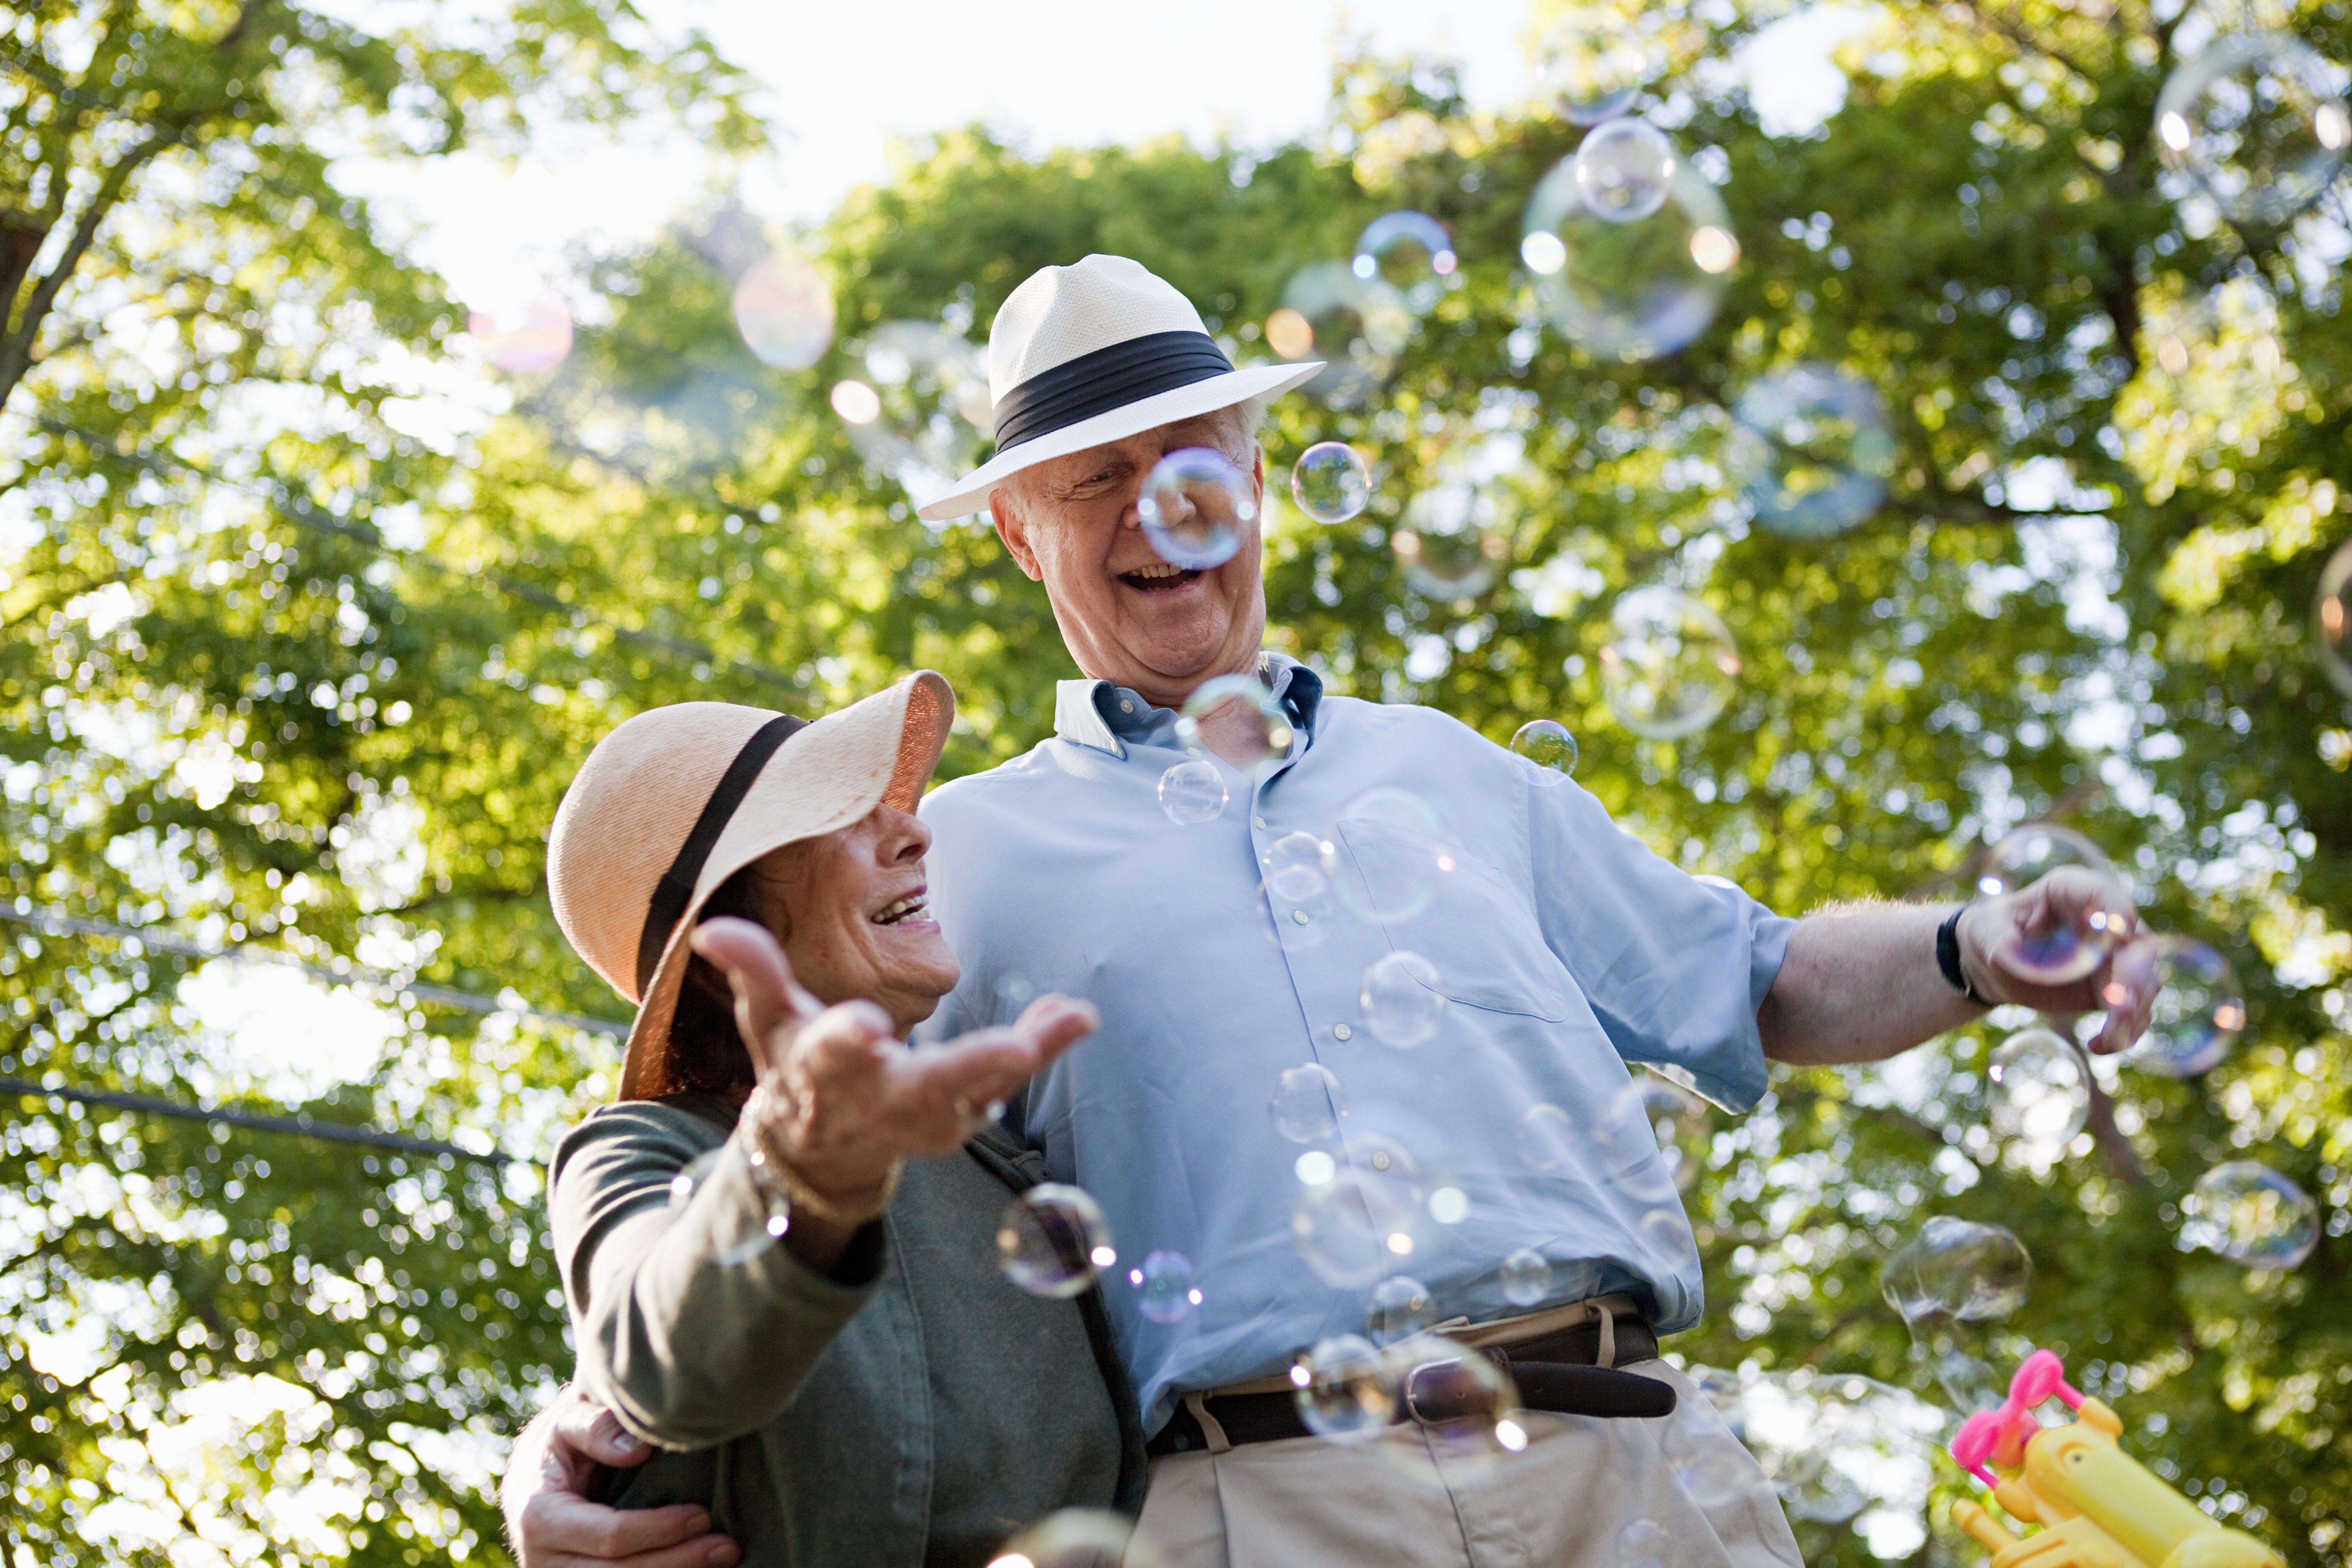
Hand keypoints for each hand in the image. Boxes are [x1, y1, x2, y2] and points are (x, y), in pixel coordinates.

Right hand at [502, 1384, 739, 1567]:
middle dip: (678, 1563)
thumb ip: (594, 1426)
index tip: (702, 1515)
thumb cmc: (557, 1444)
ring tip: (722, 1560)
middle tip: (727, 1547)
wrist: (531, 1478)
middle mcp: (542, 1560)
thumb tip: (637, 1448)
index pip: (610, 1535)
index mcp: (539, 1517)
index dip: (659, 1530)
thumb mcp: (565, 1421)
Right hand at [690, 917, 1098, 1212]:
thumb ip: (754, 972)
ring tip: (1073, 1017)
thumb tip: (713, 929)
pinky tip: (1073, 1017)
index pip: (830, 1055)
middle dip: (968, 1068)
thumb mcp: (767, 1022)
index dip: (846, 1040)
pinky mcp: (957, 1120)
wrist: (816, 1150)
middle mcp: (878, 1101)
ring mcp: (923, 1119)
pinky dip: (1040, 1048)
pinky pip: (1003, 1084)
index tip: (865, 1027)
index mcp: (824, 1071)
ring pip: (981, 1088)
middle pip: (926, 1087)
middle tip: (1014, 1050)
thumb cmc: (793, 1067)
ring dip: (1029, 1051)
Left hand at [1955, 865, 2158, 1054]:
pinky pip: (2132, 1014)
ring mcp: (2115, 958)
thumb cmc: (1990, 931)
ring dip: (2133, 1012)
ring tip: (2112, 1035)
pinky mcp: (2113, 991)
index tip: (2120, 933)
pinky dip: (2122, 1033)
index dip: (2118, 913)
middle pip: (2137, 947)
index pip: (2105, 895)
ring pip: (2143, 985)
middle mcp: (2105, 923)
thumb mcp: (1984, 931)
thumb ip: (1999, 940)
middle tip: (2122, 1004)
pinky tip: (2097, 1046)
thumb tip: (2010, 954)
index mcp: (2073, 891)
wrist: (1993, 960)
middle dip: (2134, 976)